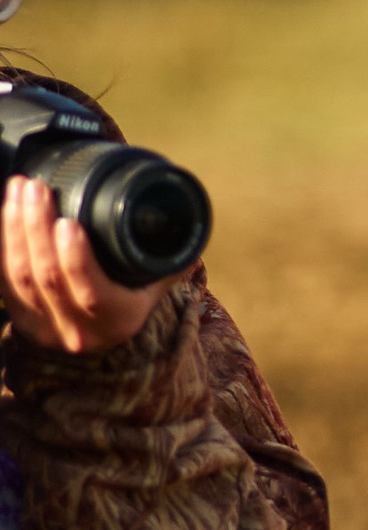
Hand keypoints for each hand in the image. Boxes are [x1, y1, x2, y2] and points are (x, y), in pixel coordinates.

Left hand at [1, 176, 179, 352]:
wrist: (103, 340)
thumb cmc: (133, 301)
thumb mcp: (157, 285)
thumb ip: (169, 256)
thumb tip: (187, 220)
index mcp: (117, 320)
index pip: (90, 292)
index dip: (75, 257)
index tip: (68, 221)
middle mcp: (77, 330)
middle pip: (47, 277)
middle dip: (36, 228)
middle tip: (35, 188)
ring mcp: (43, 326)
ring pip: (18, 275)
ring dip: (14, 228)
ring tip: (19, 190)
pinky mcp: (18, 316)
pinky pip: (2, 277)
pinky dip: (3, 241)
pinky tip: (7, 212)